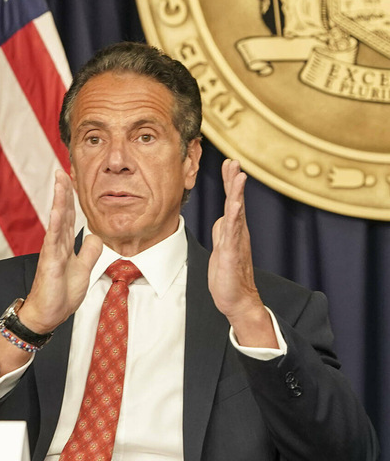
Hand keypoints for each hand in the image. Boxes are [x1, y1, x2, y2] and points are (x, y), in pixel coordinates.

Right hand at [18, 170, 102, 333]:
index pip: (68, 216)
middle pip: (61, 212)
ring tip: (59, 181)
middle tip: (62, 170)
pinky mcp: (49, 262)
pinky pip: (53, 240)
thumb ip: (88, 252)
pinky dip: (55, 224)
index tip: (70, 179)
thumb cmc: (60, 294)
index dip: (70, 198)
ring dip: (58, 200)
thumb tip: (95, 236)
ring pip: (56, 220)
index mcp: (64, 245)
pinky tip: (56, 210)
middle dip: (62, 191)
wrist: (47, 314)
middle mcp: (56, 244)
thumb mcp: (83, 270)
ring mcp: (51, 251)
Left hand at [208, 159, 275, 346]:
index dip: (230, 182)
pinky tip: (236, 206)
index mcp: (233, 230)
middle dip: (234, 181)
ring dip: (237, 194)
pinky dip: (235, 218)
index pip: (231, 201)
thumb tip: (222, 219)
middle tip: (234, 161)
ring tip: (239, 176)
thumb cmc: (228, 274)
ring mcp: (235, 242)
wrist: (237, 299)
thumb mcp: (221, 247)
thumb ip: (223, 231)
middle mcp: (237, 232)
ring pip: (236, 214)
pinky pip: (233, 233)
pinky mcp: (231, 253)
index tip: (230, 163)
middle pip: (235, 201)